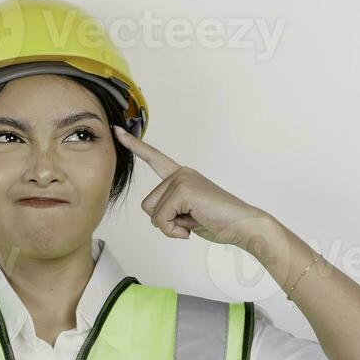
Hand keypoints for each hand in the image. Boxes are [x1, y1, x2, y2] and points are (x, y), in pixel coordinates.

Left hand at [112, 123, 269, 246]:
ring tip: (193, 221)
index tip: (116, 130)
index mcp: (181, 176)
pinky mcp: (183, 189)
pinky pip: (161, 219)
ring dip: (170, 226)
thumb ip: (169, 209)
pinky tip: (193, 226)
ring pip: (152, 212)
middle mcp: (180, 173)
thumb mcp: (186, 214)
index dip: (134, 145)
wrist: (242, 226)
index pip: (154, 158)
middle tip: (190, 221)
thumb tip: (156, 216)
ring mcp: (181, 179)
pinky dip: (174, 230)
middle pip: (147, 205)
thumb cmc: (218, 221)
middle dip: (164, 221)